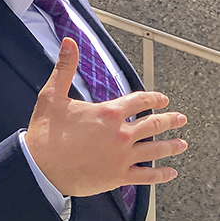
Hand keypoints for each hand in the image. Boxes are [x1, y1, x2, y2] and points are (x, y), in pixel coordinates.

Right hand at [25, 38, 187, 196]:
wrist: (40, 166)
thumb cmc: (45, 132)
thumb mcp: (52, 95)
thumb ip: (65, 67)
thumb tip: (69, 44)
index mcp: (108, 113)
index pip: (139, 101)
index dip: (153, 98)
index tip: (162, 99)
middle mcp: (120, 134)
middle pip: (153, 125)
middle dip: (169, 120)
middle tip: (179, 118)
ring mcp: (121, 157)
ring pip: (156, 150)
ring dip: (171, 145)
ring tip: (181, 143)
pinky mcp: (118, 176)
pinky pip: (147, 176)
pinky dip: (161, 174)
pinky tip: (170, 172)